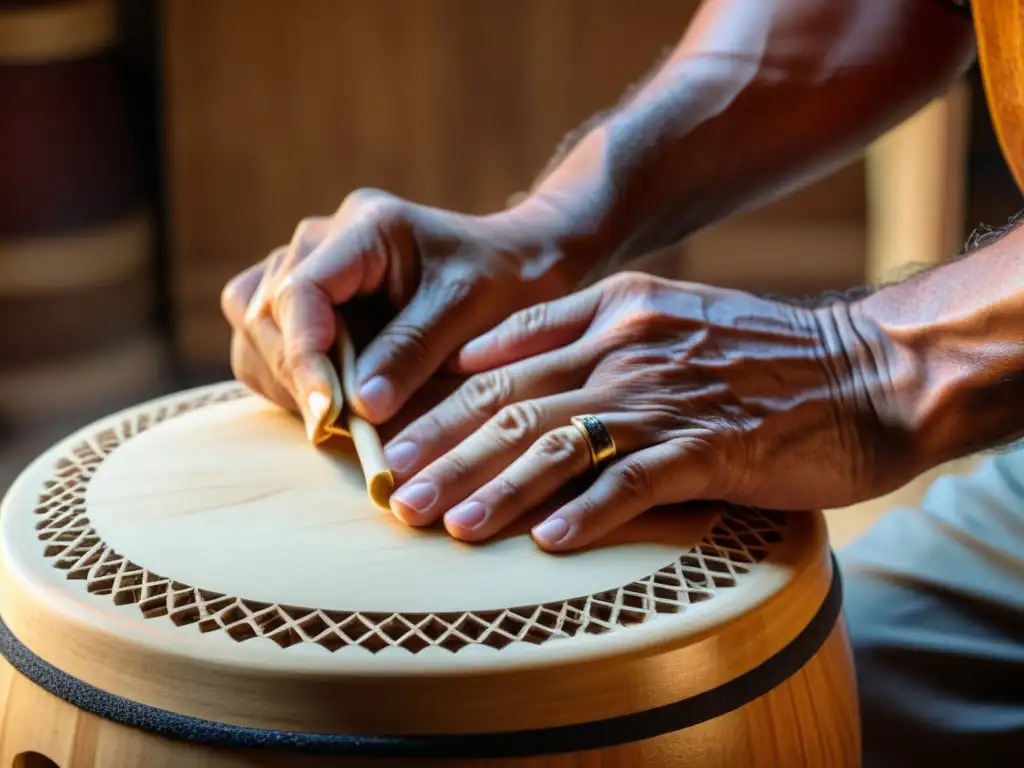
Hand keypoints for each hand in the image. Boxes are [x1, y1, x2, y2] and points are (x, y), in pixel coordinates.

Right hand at [220, 189, 576, 437]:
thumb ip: (412, 352)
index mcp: (366, 227)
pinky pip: (264, 335)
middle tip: (336, 427)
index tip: (327, 413)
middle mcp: (323, 239)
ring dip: (283, 378)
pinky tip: (323, 399)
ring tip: (331, 416)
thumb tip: (361, 407)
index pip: (302, 290)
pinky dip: (283, 374)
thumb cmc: (499, 279)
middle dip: (297, 376)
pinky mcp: (305, 296)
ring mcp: (307, 264)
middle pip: (268, 312)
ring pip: (255, 325)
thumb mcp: (467, 312)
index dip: (305, 355)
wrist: (512, 263)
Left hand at [384, 272, 915, 551]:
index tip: (396, 445)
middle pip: (516, 406)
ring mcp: (668, 397)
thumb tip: (483, 356)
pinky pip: (634, 481)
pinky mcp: (712, 446)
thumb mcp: (661, 310)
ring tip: (448, 524)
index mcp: (611, 311)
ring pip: (559, 444)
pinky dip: (587, 512)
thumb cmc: (759, 350)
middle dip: (448, 453)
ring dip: (498, 489)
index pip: (504, 363)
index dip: (444, 408)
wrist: (866, 370)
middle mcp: (628, 349)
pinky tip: (546, 542)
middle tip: (396, 495)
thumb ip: (571, 326)